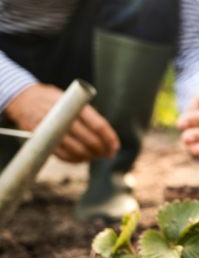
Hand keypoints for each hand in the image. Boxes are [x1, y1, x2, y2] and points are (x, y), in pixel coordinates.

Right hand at [4, 83, 118, 162]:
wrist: (24, 99)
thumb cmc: (53, 98)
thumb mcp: (71, 97)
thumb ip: (86, 112)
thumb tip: (105, 132)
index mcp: (74, 106)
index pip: (98, 125)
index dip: (109, 138)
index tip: (115, 146)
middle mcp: (64, 119)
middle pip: (90, 140)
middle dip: (103, 149)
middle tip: (110, 154)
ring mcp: (52, 131)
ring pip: (77, 150)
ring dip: (91, 156)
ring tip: (99, 157)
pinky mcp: (43, 140)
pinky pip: (62, 156)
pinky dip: (75, 160)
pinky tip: (84, 159)